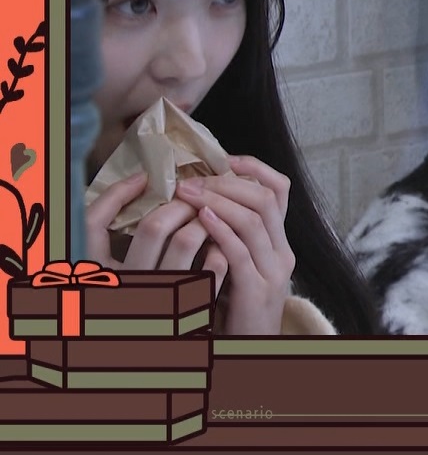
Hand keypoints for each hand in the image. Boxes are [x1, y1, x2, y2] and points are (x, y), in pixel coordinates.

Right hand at [86, 171, 230, 304]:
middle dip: (179, 202)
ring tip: (212, 215)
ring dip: (206, 219)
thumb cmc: (152, 306)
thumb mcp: (127, 276)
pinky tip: (225, 248)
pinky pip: (214, 266)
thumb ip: (132, 244)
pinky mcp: (194, 308)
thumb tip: (142, 186)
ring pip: (187, 239)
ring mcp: (162, 296)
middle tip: (193, 194)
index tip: (142, 177)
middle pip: (152, 225)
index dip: (116, 195)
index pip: (93, 223)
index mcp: (103, 273)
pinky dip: (222, 249)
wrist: (175, 359)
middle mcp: (130, 283)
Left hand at [172, 155, 295, 335]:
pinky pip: (239, 250)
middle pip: (265, 198)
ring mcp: (273, 271)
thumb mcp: (234, 266)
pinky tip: (198, 218)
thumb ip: (226, 237)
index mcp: (279, 243)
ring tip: (186, 193)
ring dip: (216, 200)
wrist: (247, 353)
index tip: (222, 159)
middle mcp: (283, 253)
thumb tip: (198, 198)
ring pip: (253, 219)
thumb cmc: (232, 310)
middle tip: (190, 178)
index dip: (254, 168)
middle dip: (225, 182)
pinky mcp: (256, 290)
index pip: (279, 190)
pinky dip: (218, 229)